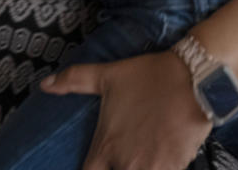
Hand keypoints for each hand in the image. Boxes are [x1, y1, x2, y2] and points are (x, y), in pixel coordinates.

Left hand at [40, 51, 211, 169]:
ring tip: (145, 154)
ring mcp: (151, 168)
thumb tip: (44, 84)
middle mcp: (126, 164)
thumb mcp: (108, 76)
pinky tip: (163, 156)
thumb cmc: (149, 76)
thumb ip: (74, 81)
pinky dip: (163, 167)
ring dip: (142, 167)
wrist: (193, 77)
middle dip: (119, 167)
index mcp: (105, 147)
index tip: (100, 164)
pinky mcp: (175, 168)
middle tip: (129, 154)